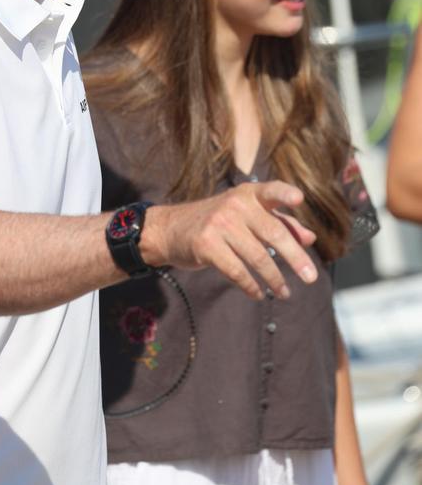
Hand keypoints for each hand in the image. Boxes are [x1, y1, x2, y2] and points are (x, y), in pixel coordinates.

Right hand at [143, 180, 316, 299]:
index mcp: (248, 194)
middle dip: (295, 258)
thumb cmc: (217, 222)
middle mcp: (235, 204)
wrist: (171, 229)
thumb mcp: (247, 215)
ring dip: (275, 279)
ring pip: (258, 257)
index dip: (285, 194)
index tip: (300, 199)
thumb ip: (279, 222)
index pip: (271, 190)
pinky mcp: (206, 245)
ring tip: (285, 293)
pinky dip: (251, 286)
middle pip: (273, 232)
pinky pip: (237, 271)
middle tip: (311, 277)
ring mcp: (219, 223)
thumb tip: (310, 238)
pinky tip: (259, 294)